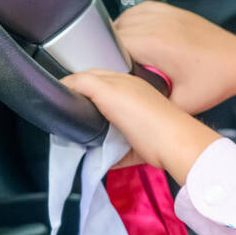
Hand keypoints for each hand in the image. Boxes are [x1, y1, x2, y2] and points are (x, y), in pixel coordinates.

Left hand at [62, 69, 220, 184]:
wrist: (177, 140)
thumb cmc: (167, 143)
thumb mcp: (140, 143)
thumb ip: (121, 147)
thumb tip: (104, 159)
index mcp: (141, 91)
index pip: (111, 83)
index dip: (96, 92)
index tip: (85, 107)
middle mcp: (130, 83)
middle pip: (97, 76)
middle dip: (82, 88)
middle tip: (70, 107)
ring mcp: (118, 84)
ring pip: (87, 77)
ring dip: (75, 89)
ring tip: (63, 106)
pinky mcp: (107, 90)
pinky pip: (79, 82)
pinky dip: (67, 88)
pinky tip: (58, 98)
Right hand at [112, 2, 235, 115]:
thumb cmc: (216, 80)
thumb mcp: (181, 105)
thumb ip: (151, 105)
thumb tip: (130, 108)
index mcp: (155, 44)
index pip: (109, 45)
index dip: (104, 62)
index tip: (108, 75)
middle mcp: (156, 24)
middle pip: (113, 32)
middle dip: (112, 51)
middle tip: (122, 70)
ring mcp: (164, 14)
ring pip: (123, 20)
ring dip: (120, 36)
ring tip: (130, 56)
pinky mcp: (170, 10)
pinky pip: (138, 11)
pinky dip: (132, 23)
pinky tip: (138, 39)